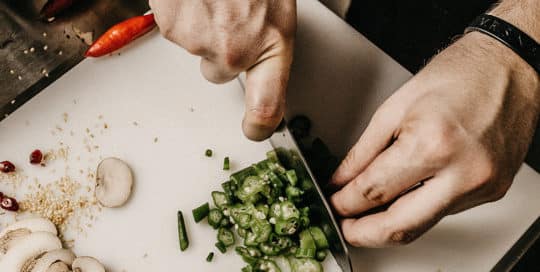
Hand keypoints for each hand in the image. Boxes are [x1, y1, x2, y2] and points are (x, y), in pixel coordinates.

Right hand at [149, 0, 295, 140]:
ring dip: (202, 27)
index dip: (260, 125)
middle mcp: (234, 51)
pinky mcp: (172, 27)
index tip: (255, 129)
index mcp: (271, 45)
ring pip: (196, 49)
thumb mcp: (275, 9)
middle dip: (220, 50)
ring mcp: (200, 41)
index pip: (267, 106)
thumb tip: (256, 65)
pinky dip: (183, 14)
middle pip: (218, 73)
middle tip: (229, 17)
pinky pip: (176, 30)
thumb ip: (265, 43)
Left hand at [329, 32, 539, 246]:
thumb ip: (363, 151)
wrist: (510, 66)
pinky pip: (444, 211)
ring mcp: (481, 186)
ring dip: (390, 224)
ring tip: (367, 213)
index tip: (334, 204)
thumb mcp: (395, 107)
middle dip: (364, 234)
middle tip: (345, 226)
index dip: (345, 203)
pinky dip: (417, 208)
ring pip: (423, 225)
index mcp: (432, 144)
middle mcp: (462, 172)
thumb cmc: (459, 74)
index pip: (375, 192)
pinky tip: (403, 197)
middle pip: (401, 227)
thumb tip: (342, 181)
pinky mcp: (493, 191)